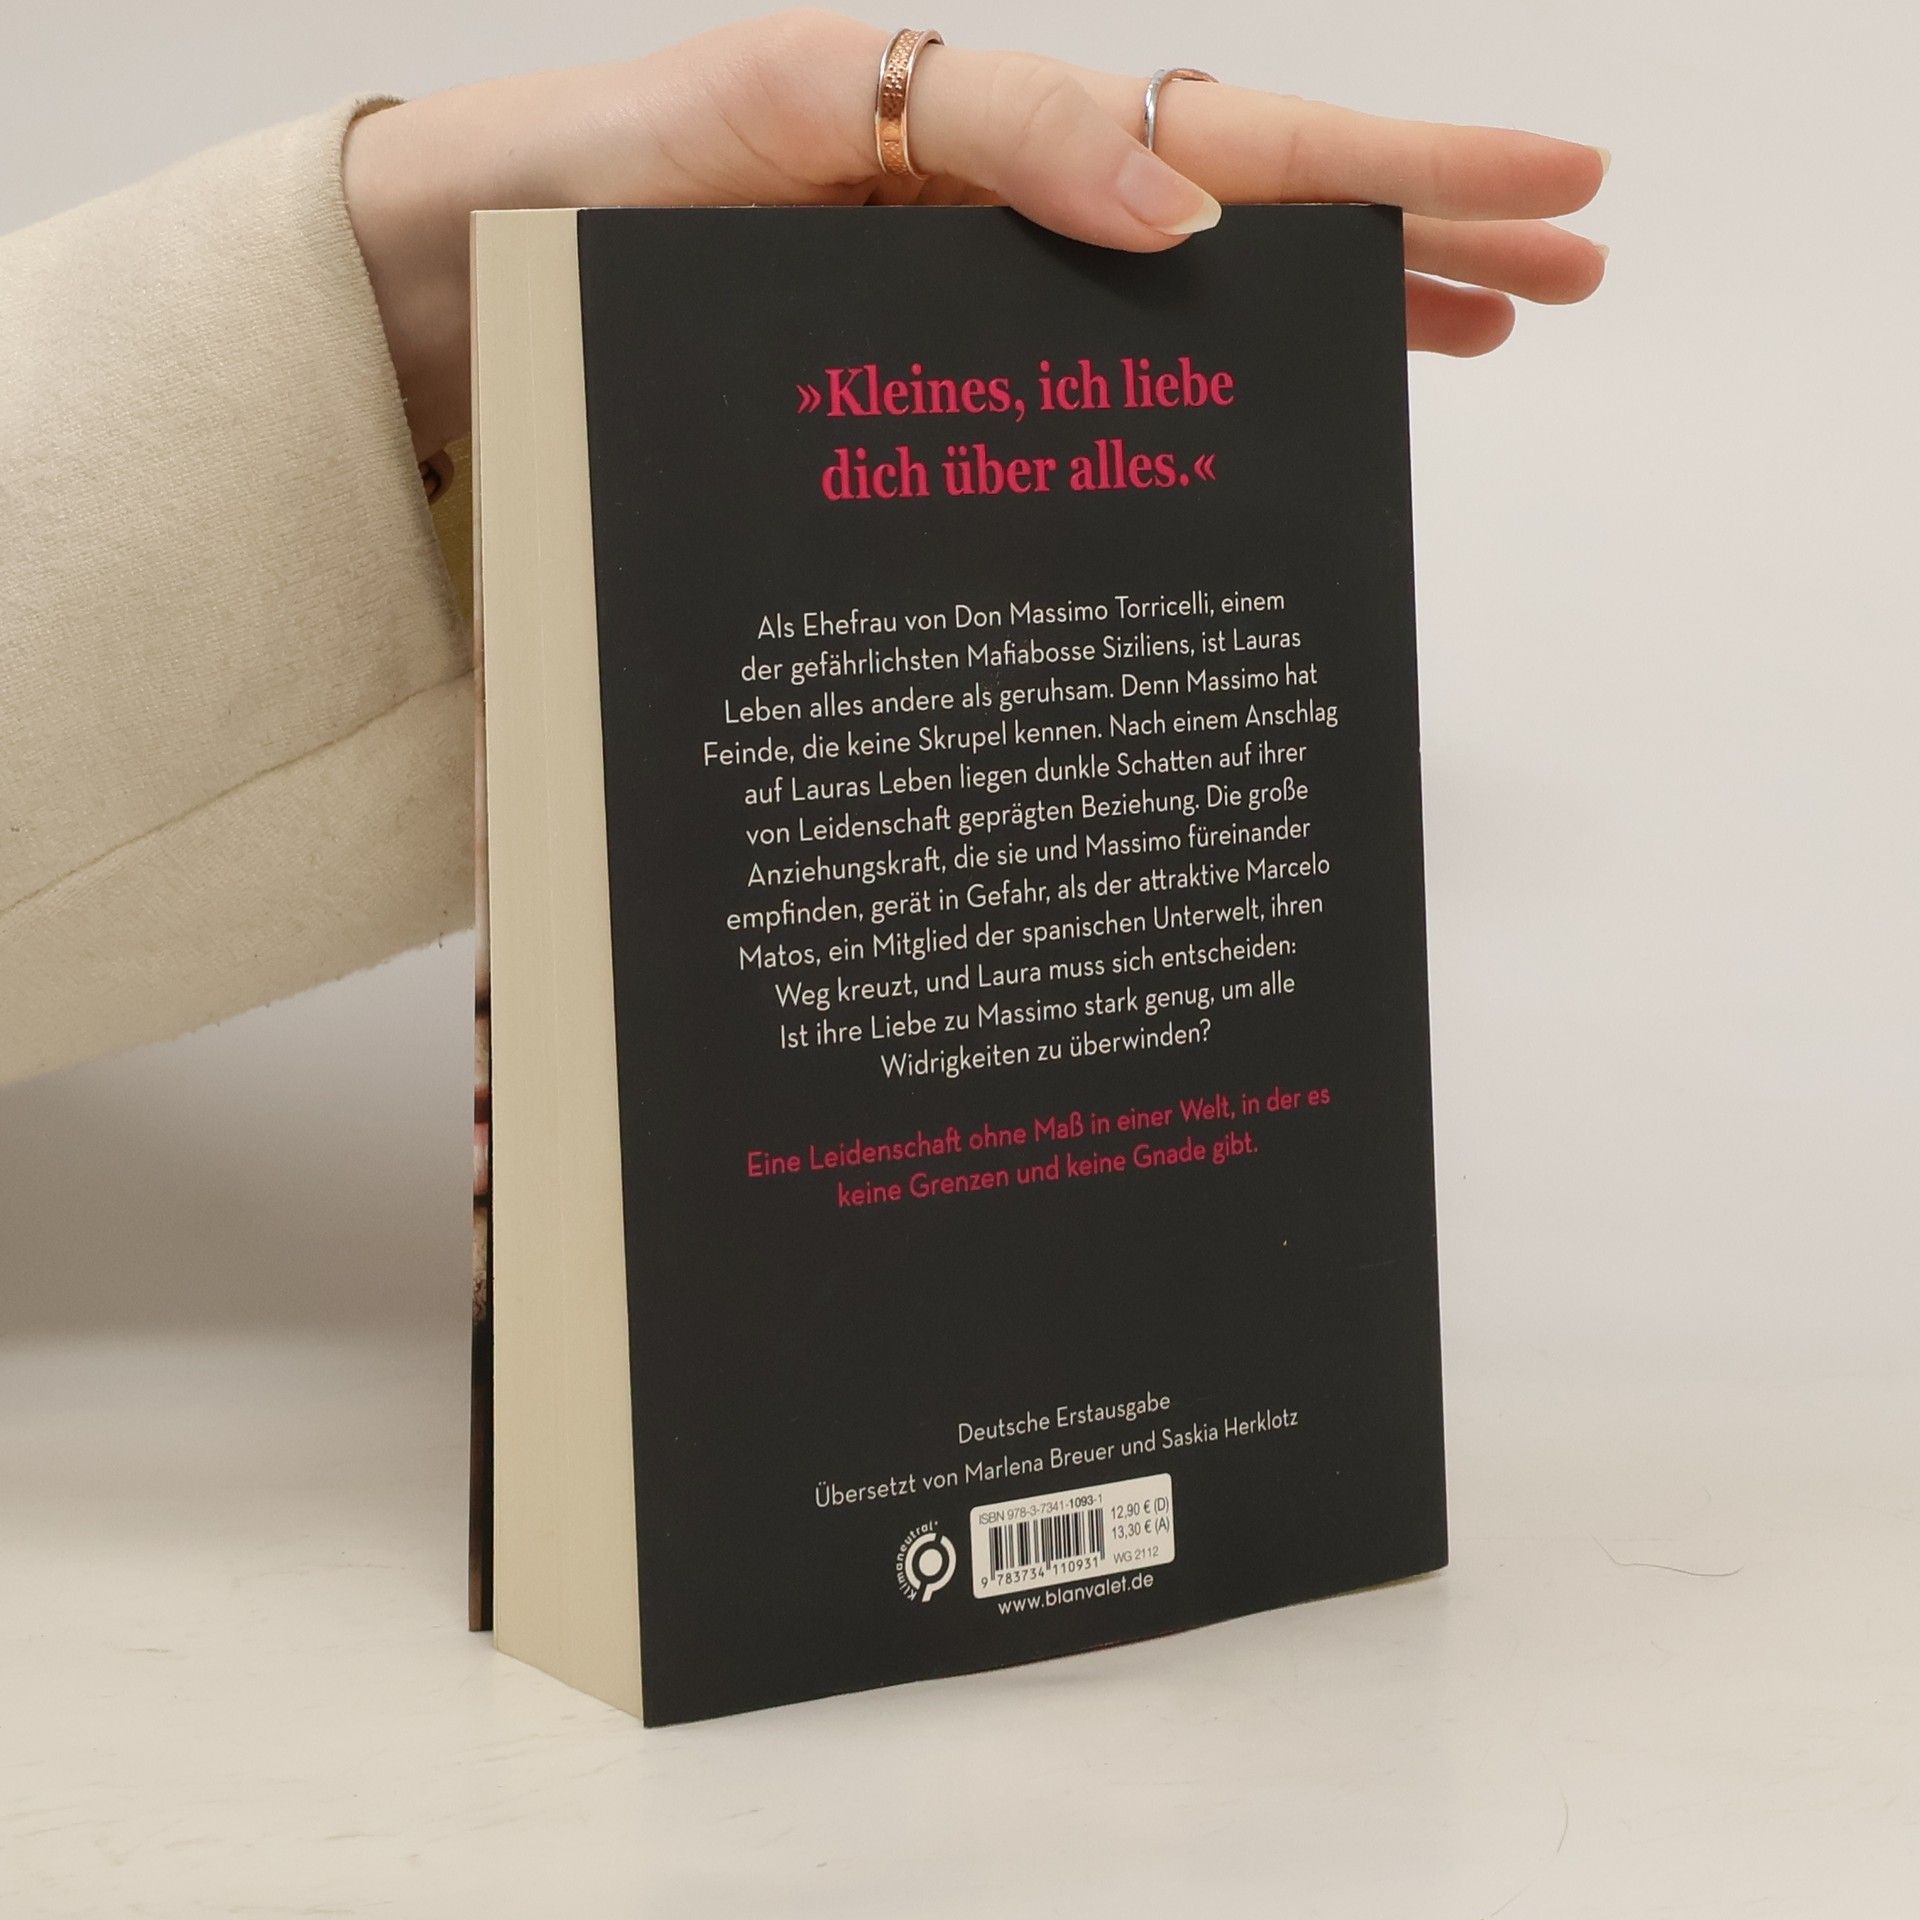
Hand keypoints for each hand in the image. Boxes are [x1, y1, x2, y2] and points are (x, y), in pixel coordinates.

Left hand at [344, 9, 1608, 460]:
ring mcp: (983, 320)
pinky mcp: (935, 404)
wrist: (474, 293)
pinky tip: (1276, 433)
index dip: (1401, 170)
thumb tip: (1185, 214)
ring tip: (1486, 338)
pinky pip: (1101, 400)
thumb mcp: (777, 107)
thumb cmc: (600, 188)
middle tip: (1576, 268)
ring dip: (1347, 321)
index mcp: (992, 140)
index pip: (1240, 144)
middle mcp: (1009, 227)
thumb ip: (984, 129)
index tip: (1547, 200)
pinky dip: (1201, 412)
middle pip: (1256, 218)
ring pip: (1199, 313)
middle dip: (1423, 234)